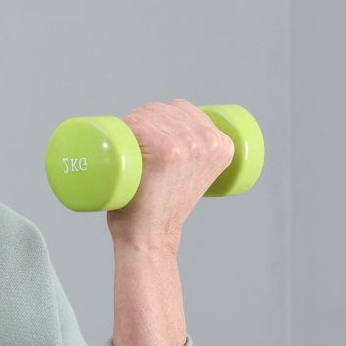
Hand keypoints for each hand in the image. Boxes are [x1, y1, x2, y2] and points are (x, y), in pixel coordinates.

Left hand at [106, 99, 233, 253]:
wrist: (151, 238)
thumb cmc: (162, 208)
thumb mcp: (192, 174)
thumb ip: (192, 152)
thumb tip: (172, 128)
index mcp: (222, 144)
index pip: (182, 108)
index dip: (159, 119)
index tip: (148, 141)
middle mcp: (209, 141)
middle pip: (161, 108)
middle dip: (142, 121)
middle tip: (134, 151)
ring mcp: (188, 145)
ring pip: (146, 113)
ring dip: (130, 126)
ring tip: (130, 152)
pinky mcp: (167, 151)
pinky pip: (137, 123)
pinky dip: (124, 128)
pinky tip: (122, 142)